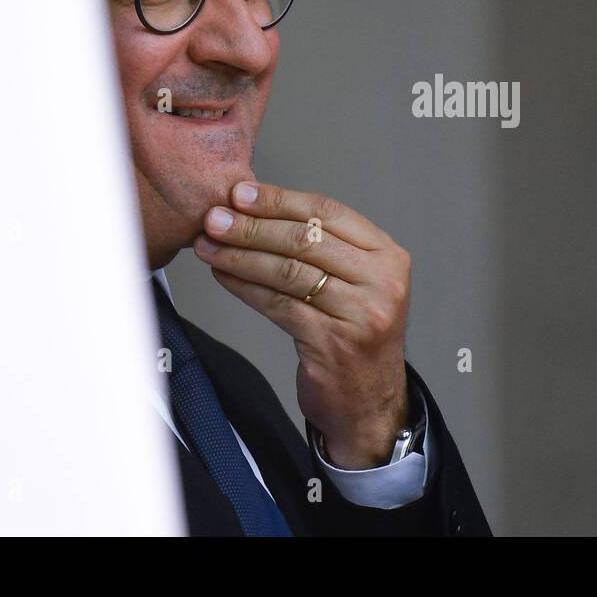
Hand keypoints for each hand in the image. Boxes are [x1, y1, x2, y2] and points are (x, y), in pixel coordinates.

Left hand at [193, 180, 410, 468]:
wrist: (371, 402)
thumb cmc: (355, 335)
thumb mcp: (357, 283)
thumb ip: (324, 248)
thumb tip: (257, 210)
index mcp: (388, 255)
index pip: (329, 213)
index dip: (280, 200)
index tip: (241, 194)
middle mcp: (382, 281)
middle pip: (306, 240)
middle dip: (253, 226)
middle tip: (214, 218)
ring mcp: (362, 313)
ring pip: (289, 271)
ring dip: (241, 256)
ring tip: (208, 246)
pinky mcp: (334, 342)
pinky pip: (279, 305)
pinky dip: (245, 288)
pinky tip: (224, 277)